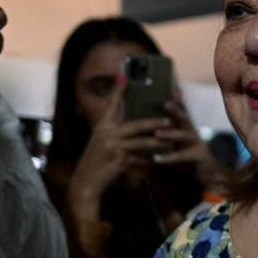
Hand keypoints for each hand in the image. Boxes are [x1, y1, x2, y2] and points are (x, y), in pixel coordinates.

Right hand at [67, 75, 171, 221]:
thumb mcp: (100, 142)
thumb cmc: (95, 161)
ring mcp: (114, 148)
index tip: (124, 75)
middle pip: (137, 125)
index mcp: (103, 126)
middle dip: (155, 123)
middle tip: (169, 120)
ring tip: (171, 143)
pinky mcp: (120, 161)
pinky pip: (141, 160)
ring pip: (142, 143)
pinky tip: (160, 161)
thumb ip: (113, 132)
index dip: (118, 90)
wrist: (86, 182)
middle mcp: (107, 134)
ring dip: (159, 143)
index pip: (112, 105)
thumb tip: (129, 124)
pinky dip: (151, 161)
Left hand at [154, 93, 227, 194]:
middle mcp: (193, 133)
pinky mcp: (198, 157)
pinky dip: (168, 158)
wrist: (209, 176)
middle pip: (185, 119)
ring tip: (157, 134)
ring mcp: (197, 144)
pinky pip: (182, 156)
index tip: (172, 90)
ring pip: (184, 136)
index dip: (178, 101)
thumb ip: (168, 135)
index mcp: (188, 129)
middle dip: (176, 110)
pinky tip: (156, 159)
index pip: (182, 112)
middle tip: (165, 103)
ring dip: (170, 134)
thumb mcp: (178, 144)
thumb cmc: (189, 159)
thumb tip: (151, 127)